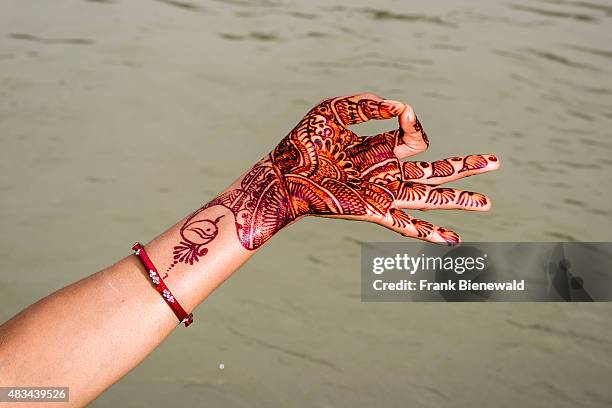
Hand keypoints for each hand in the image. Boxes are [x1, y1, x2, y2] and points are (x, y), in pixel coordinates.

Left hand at [173, 93, 498, 266]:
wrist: (282, 174)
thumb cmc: (303, 142)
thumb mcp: (335, 110)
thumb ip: (369, 104)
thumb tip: (403, 109)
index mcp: (379, 148)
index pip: (414, 137)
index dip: (415, 124)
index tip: (403, 114)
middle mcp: (385, 173)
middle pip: (434, 171)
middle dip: (465, 167)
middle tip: (496, 163)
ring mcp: (381, 194)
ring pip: (429, 197)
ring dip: (459, 200)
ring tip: (487, 202)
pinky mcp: (372, 211)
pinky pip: (407, 224)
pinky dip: (431, 232)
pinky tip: (453, 240)